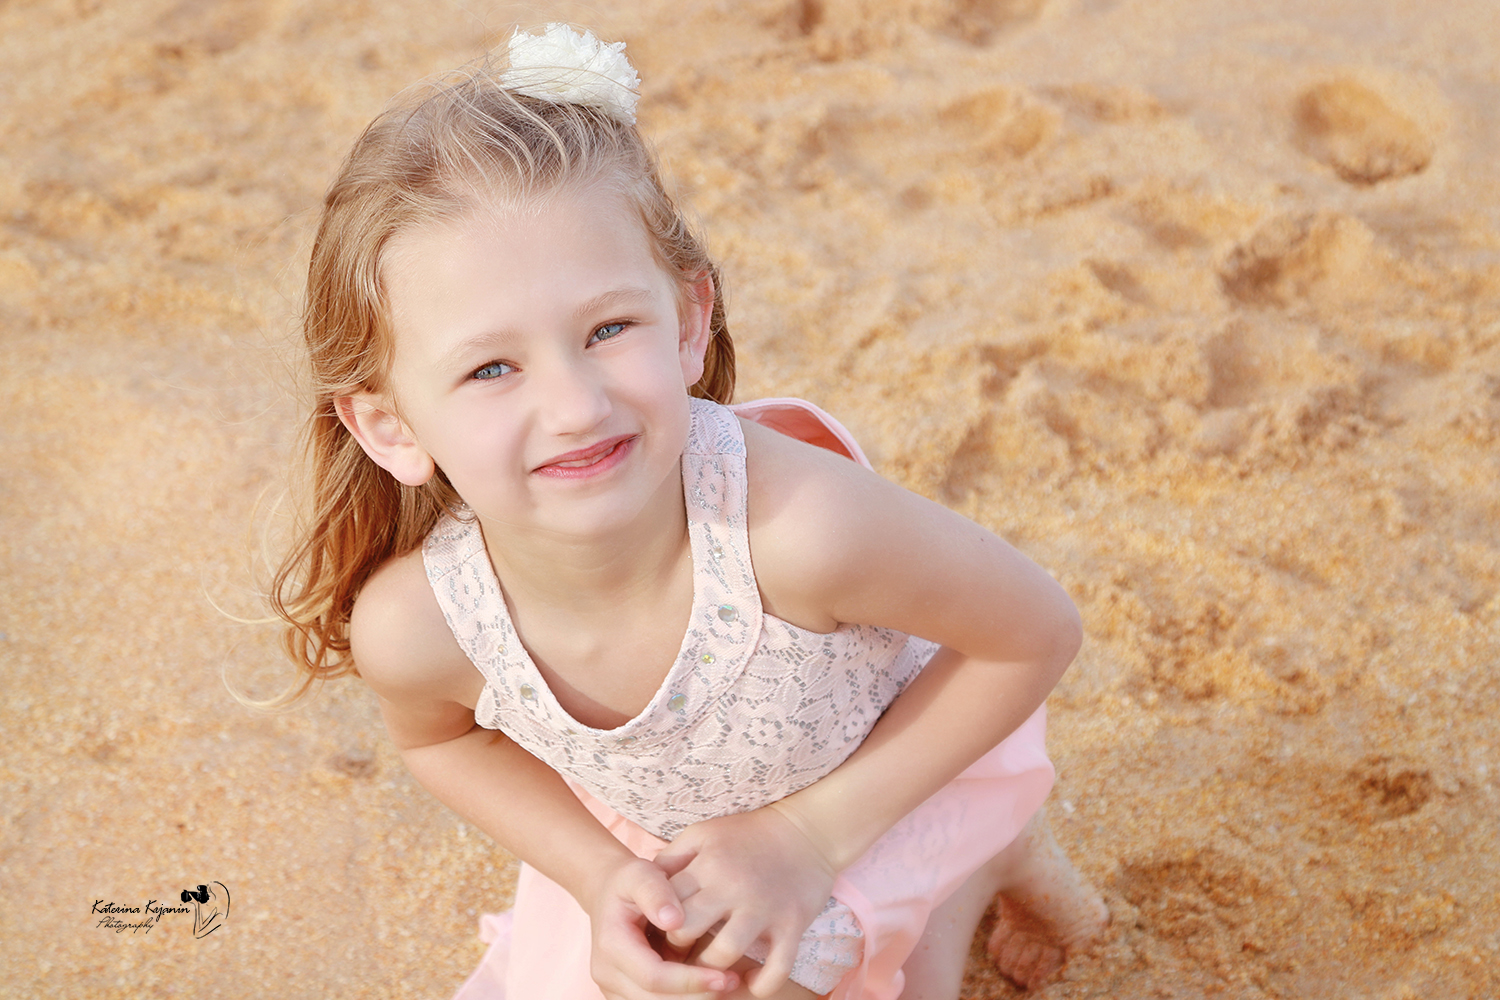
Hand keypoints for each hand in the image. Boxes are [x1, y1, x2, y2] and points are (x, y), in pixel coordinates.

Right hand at [586, 856, 741, 999]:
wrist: (608, 891)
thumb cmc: (629, 881)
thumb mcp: (639, 873)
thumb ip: (655, 892)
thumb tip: (675, 921)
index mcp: (611, 946)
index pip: (654, 976)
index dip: (690, 980)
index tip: (724, 975)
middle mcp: (607, 974)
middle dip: (697, 995)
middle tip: (734, 981)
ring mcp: (614, 988)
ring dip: (693, 999)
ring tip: (727, 984)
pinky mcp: (625, 993)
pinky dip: (684, 997)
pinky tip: (709, 986)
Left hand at [654, 806, 836, 996]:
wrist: (807, 831)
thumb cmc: (748, 834)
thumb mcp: (704, 834)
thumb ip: (673, 858)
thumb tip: (645, 884)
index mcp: (708, 864)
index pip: (666, 904)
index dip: (658, 924)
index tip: (662, 932)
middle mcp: (733, 887)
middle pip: (686, 932)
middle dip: (678, 948)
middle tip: (682, 953)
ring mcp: (764, 908)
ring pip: (723, 956)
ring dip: (711, 971)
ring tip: (710, 969)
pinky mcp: (793, 925)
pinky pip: (775, 970)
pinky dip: (760, 986)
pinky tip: (750, 983)